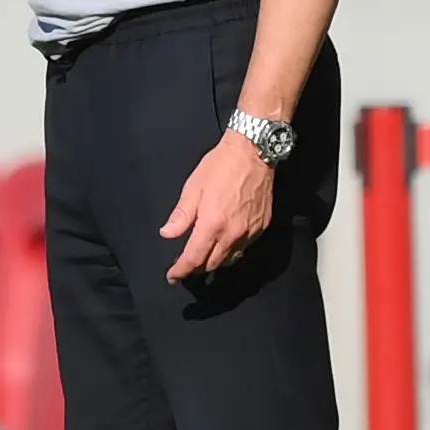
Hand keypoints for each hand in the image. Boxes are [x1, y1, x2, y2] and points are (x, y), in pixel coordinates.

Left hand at [160, 132, 274, 282]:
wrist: (253, 152)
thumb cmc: (220, 166)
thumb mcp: (194, 188)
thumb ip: (181, 216)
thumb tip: (168, 234)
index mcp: (212, 224)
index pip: (194, 259)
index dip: (181, 271)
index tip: (173, 276)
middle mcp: (232, 234)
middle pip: (212, 264)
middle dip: (196, 268)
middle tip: (185, 264)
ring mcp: (250, 232)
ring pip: (229, 259)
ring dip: (214, 261)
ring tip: (204, 255)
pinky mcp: (262, 227)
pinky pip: (244, 248)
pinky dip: (231, 250)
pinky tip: (224, 241)